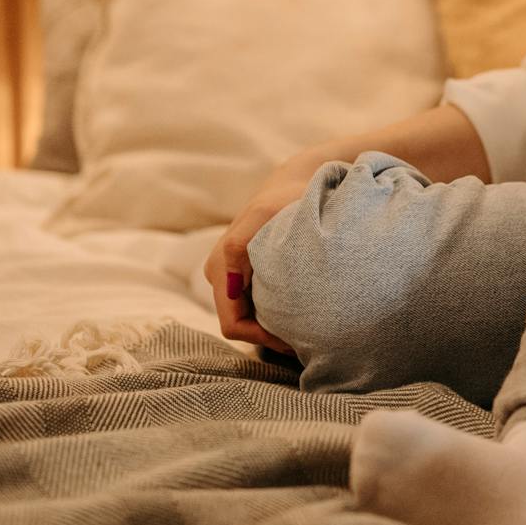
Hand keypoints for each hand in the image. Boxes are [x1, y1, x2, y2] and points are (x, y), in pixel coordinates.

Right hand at [202, 166, 308, 356]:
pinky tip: (298, 313)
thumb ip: (241, 246)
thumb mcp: (264, 216)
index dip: (261, 338)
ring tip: (304, 328)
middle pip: (239, 326)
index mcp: (220, 267)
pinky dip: (273, 315)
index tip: (293, 339)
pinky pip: (253, 307)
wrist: (292, 185)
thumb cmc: (283, 200)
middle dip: (268, 336)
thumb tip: (228, 284)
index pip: (233, 324)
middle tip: (305, 339)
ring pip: (247, 319)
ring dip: (271, 327)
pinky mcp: (243, 275)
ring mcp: (229, 276)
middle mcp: (219, 275)